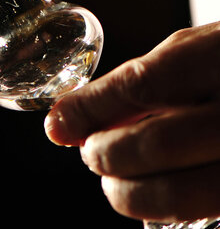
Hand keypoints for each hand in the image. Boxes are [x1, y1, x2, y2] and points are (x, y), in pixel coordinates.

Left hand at [44, 22, 219, 223]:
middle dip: (105, 154)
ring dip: (130, 193)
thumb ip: (140, 82)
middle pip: (156, 143)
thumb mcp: (194, 52)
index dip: (91, 108)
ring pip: (183, 195)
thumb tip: (73, 117)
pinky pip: (203, 209)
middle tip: (89, 153)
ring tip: (113, 180)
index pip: (142, 84)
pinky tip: (156, 192)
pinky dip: (168, 208)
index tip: (58, 125)